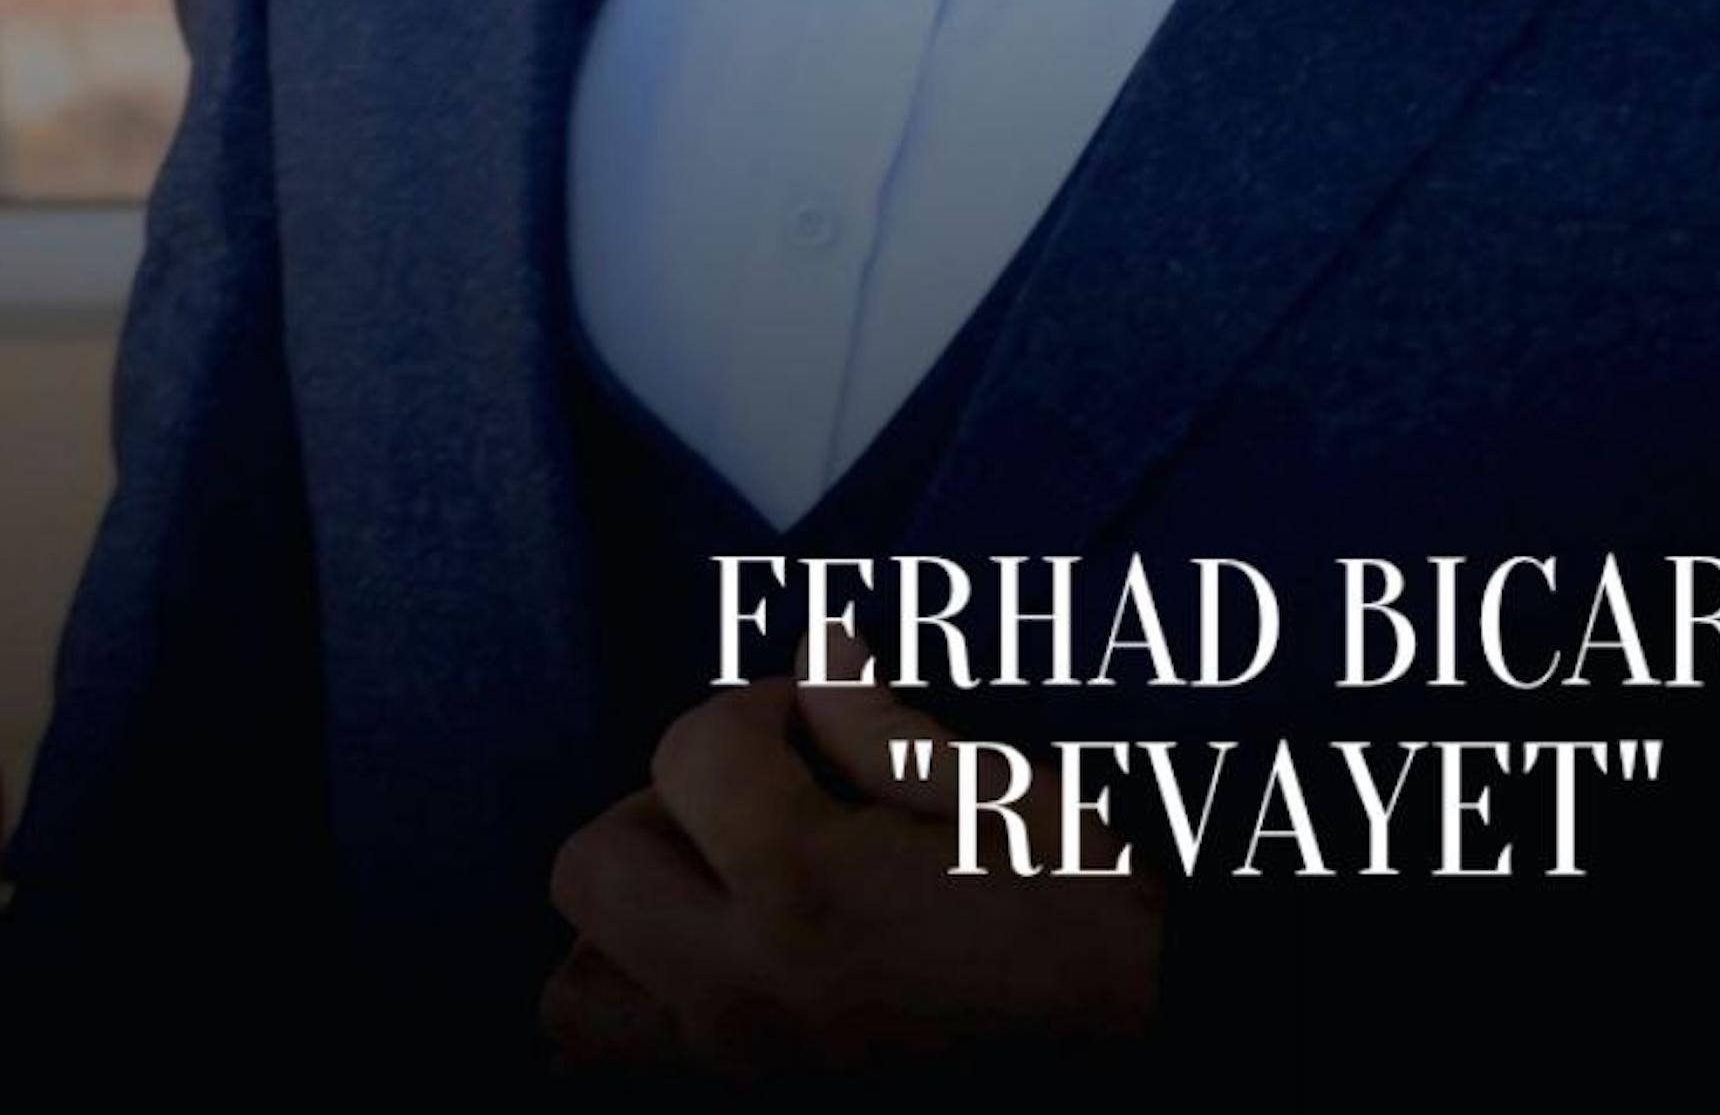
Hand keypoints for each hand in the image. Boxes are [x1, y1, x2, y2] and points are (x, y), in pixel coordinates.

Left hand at [540, 648, 1163, 1084]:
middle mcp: (737, 994)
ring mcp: (730, 1076)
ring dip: (630, 930)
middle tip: (761, 805)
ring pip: (575, 998)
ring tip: (727, 902)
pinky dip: (645, 1020)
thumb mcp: (1004, 799)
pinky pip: (624, 1072)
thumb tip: (819, 651)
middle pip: (594, 868)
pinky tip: (732, 978)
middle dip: (669, 809)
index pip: (689, 751)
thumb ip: (882, 728)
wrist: (1144, 1064)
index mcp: (806, 890)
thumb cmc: (1087, 930)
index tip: (818, 721)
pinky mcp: (747, 1113)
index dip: (757, 709)